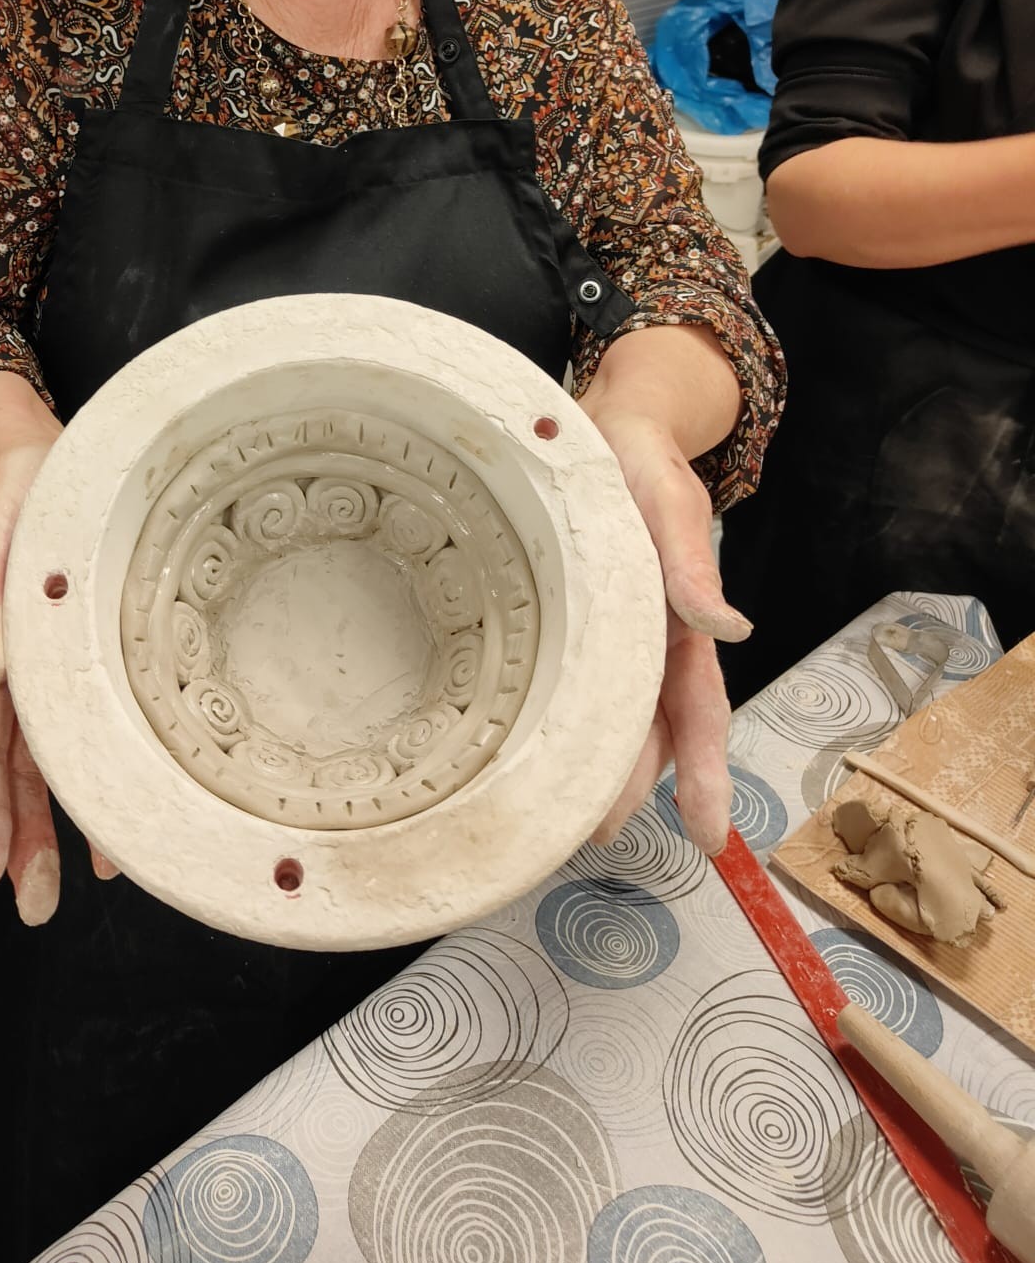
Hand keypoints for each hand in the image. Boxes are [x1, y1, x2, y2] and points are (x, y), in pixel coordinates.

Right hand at [0, 439, 118, 917]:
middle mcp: (18, 673)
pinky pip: (86, 737)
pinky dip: (97, 785)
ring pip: (47, 766)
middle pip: (12, 771)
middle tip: (33, 909)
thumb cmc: (21, 494)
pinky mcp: (82, 666)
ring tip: (65, 891)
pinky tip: (116, 831)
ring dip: (51, 829)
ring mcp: (50, 674)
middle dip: (17, 840)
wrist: (46, 459)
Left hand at [580, 407, 752, 855]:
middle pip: (648, 727)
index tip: (710, 837)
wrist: (607, 425)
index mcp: (680, 623)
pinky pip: (567, 673)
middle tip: (593, 833)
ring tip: (559, 810)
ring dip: (593, 761)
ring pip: (606, 711)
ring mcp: (610, 630)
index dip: (704, 772)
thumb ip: (693, 563)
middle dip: (628, 784)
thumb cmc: (644, 463)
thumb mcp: (670, 504)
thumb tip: (731, 630)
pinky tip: (530, 739)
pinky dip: (558, 712)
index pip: (700, 710)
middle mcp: (648, 638)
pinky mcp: (570, 614)